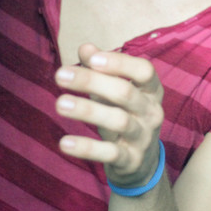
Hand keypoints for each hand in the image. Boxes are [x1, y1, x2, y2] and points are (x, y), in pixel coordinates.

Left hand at [54, 44, 164, 188]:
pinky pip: (110, 153)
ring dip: (87, 111)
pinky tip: (64, 143)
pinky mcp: (131, 161)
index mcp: (151, 90)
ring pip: (119, 121)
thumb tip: (85, 48)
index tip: (91, 58)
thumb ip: (100, 69)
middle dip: (92, 81)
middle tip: (60, 75)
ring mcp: (143, 137)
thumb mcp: (114, 91)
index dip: (119, 63)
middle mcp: (151, 112)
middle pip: (125, 92)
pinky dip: (87, 148)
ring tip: (59, 104)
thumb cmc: (124, 115)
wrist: (141, 163)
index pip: (144, 71)